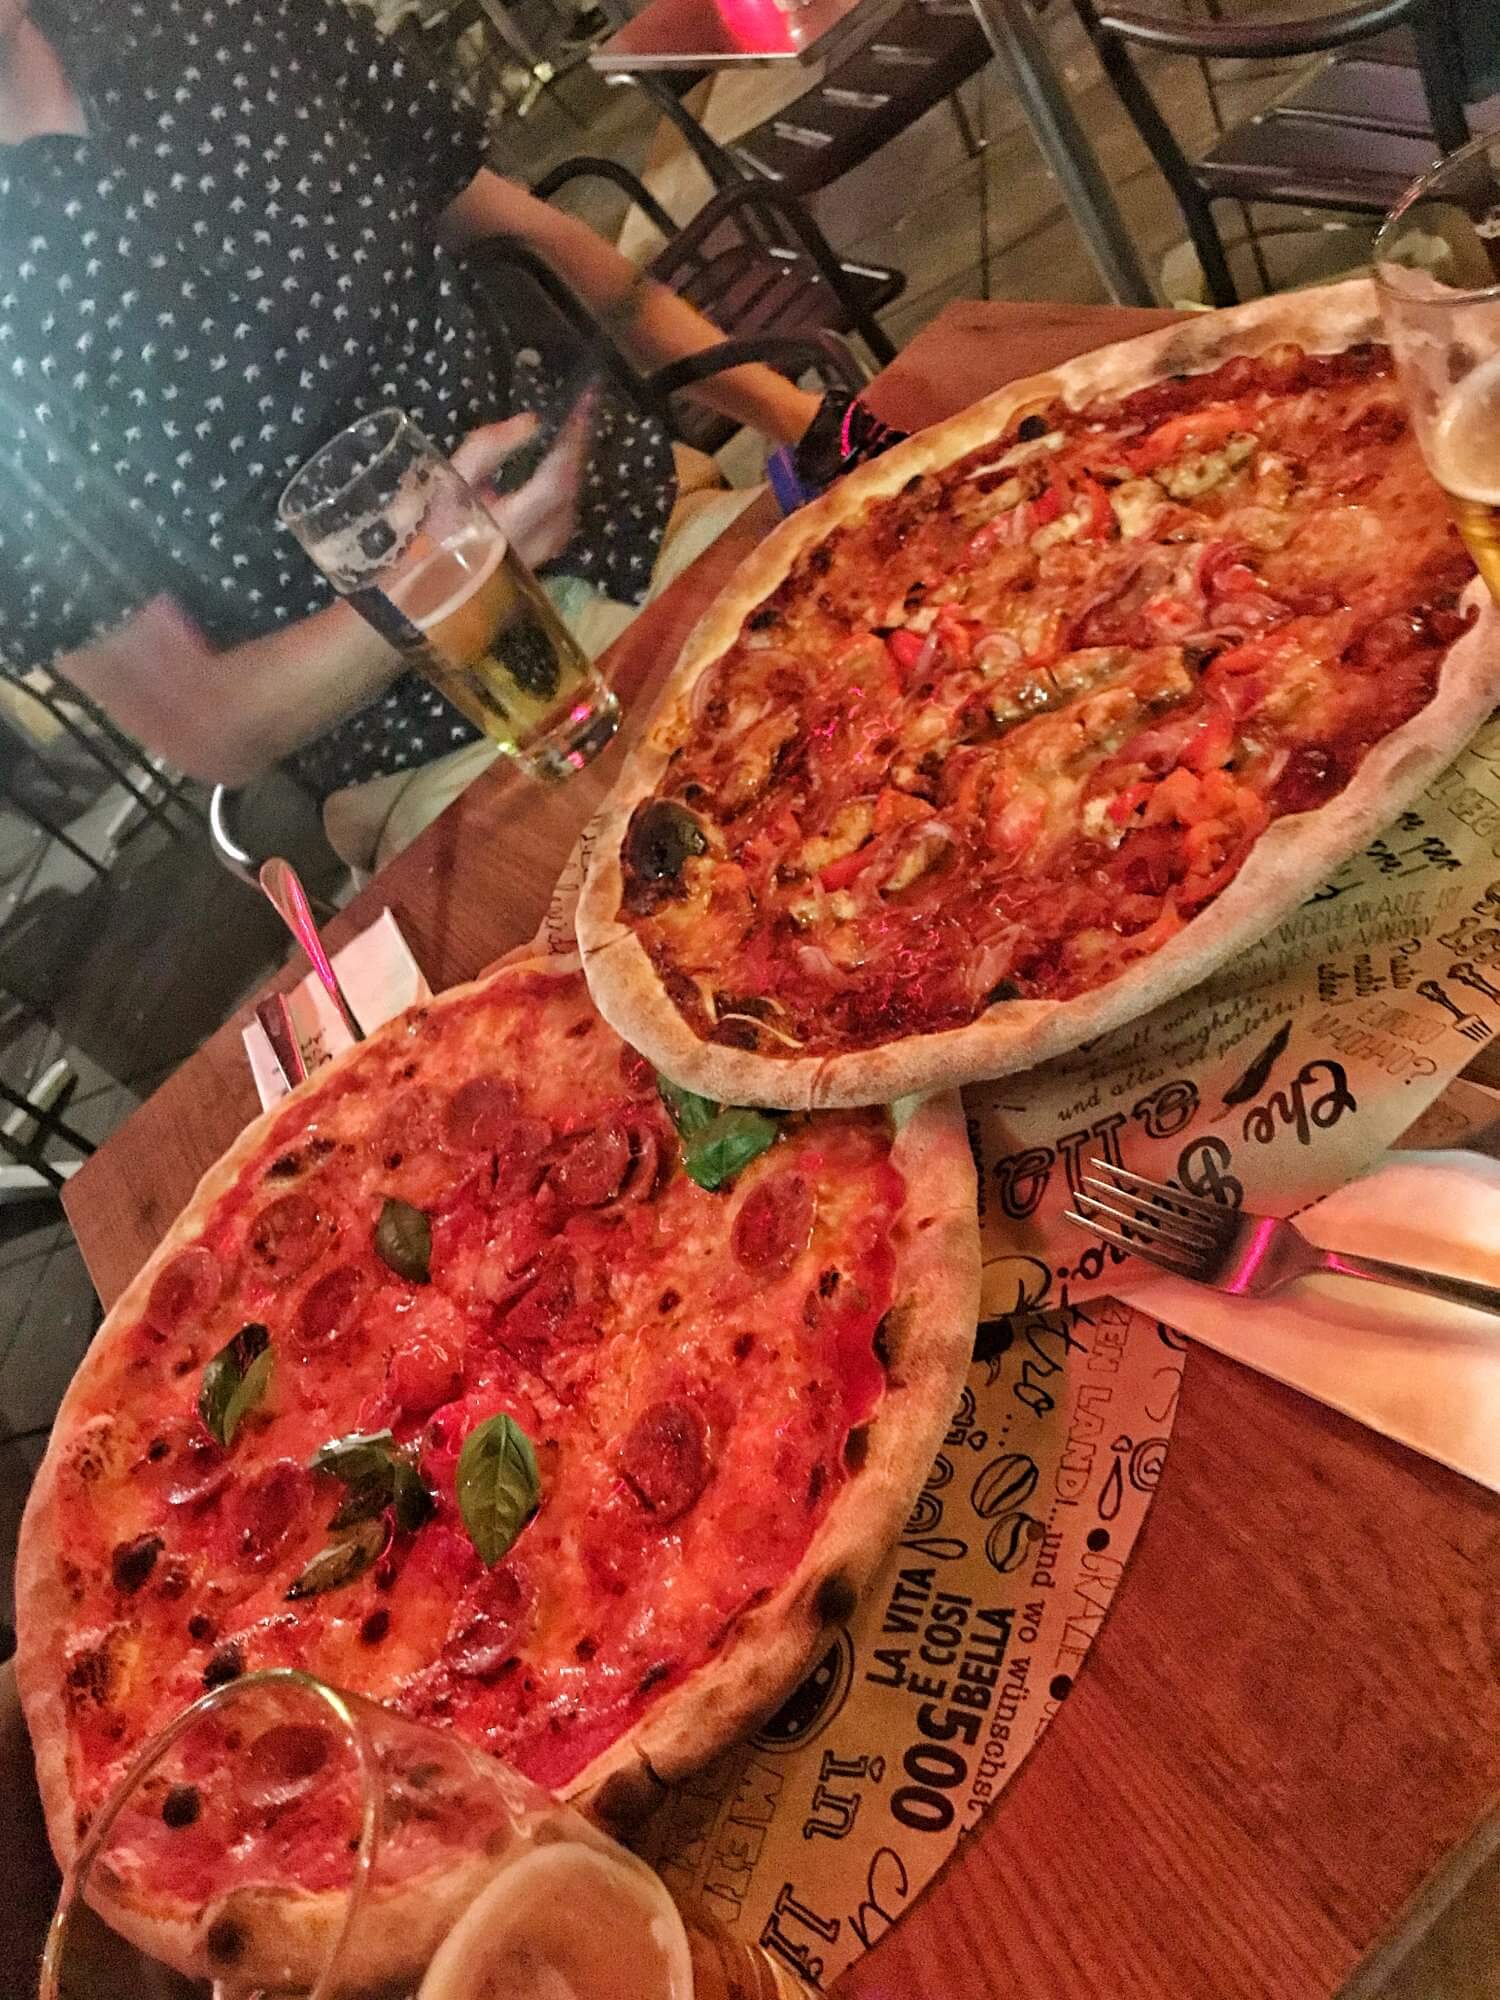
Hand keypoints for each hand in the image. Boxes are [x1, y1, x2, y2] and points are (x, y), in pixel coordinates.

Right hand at [452, 393, 596, 569]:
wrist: (434, 580)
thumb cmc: (435, 527)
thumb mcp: (451, 479)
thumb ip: (487, 448)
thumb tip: (531, 423)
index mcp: (508, 523)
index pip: (555, 481)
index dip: (572, 445)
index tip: (583, 409)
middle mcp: (533, 542)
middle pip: (571, 493)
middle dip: (578, 452)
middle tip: (582, 417)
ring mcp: (541, 554)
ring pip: (571, 508)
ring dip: (574, 472)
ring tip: (573, 439)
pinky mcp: (542, 558)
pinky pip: (564, 520)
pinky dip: (567, 492)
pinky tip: (561, 473)